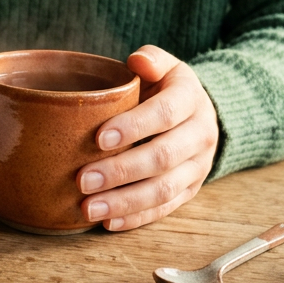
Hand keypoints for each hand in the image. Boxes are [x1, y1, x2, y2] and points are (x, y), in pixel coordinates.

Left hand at [76, 45, 218, 230]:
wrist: (198, 114)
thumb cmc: (165, 88)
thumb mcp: (165, 66)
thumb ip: (151, 60)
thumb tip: (137, 60)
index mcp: (190, 100)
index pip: (164, 114)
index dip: (133, 127)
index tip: (98, 138)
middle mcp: (200, 135)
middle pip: (162, 157)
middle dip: (121, 171)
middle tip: (83, 180)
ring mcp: (198, 167)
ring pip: (164, 189)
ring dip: (125, 202)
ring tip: (89, 208)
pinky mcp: (190, 190)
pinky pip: (166, 209)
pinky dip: (137, 217)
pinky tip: (108, 222)